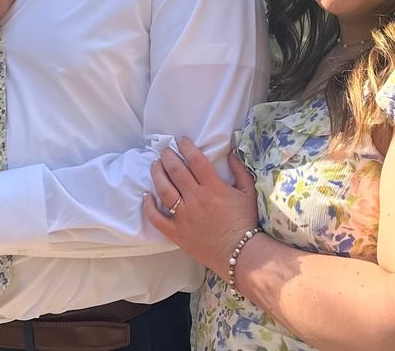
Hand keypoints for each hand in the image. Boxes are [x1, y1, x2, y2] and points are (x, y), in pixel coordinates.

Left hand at [143, 138, 259, 278]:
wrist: (241, 254)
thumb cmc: (245, 222)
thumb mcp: (248, 192)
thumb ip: (240, 170)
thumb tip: (231, 153)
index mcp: (213, 187)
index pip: (195, 160)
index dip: (186, 147)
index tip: (180, 140)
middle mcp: (195, 198)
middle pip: (176, 171)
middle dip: (168, 156)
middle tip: (165, 150)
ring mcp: (184, 216)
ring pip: (164, 189)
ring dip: (157, 174)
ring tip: (155, 165)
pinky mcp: (176, 232)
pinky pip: (157, 218)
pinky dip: (149, 206)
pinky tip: (146, 196)